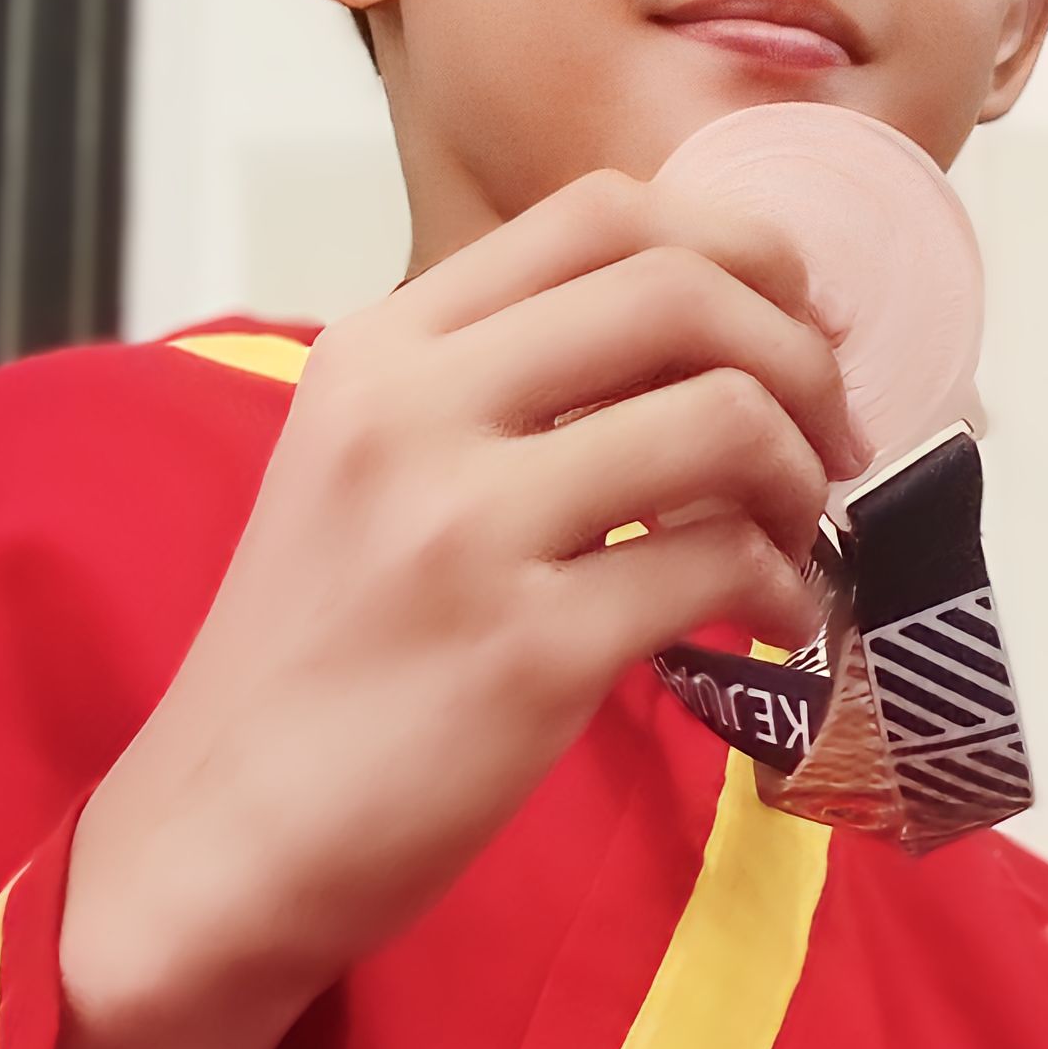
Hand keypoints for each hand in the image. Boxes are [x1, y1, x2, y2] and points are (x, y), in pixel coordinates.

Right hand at [61, 166, 859, 1045]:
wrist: (217, 838)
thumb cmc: (318, 662)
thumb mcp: (364, 470)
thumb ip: (494, 389)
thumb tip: (701, 339)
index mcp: (379, 349)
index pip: (600, 210)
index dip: (738, 250)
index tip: (789, 326)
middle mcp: (413, 410)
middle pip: (680, 289)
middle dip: (800, 354)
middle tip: (830, 436)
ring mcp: (466, 528)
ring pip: (723, 418)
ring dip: (803, 475)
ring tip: (799, 538)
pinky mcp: (526, 652)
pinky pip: (723, 566)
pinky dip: (787, 591)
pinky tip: (774, 627)